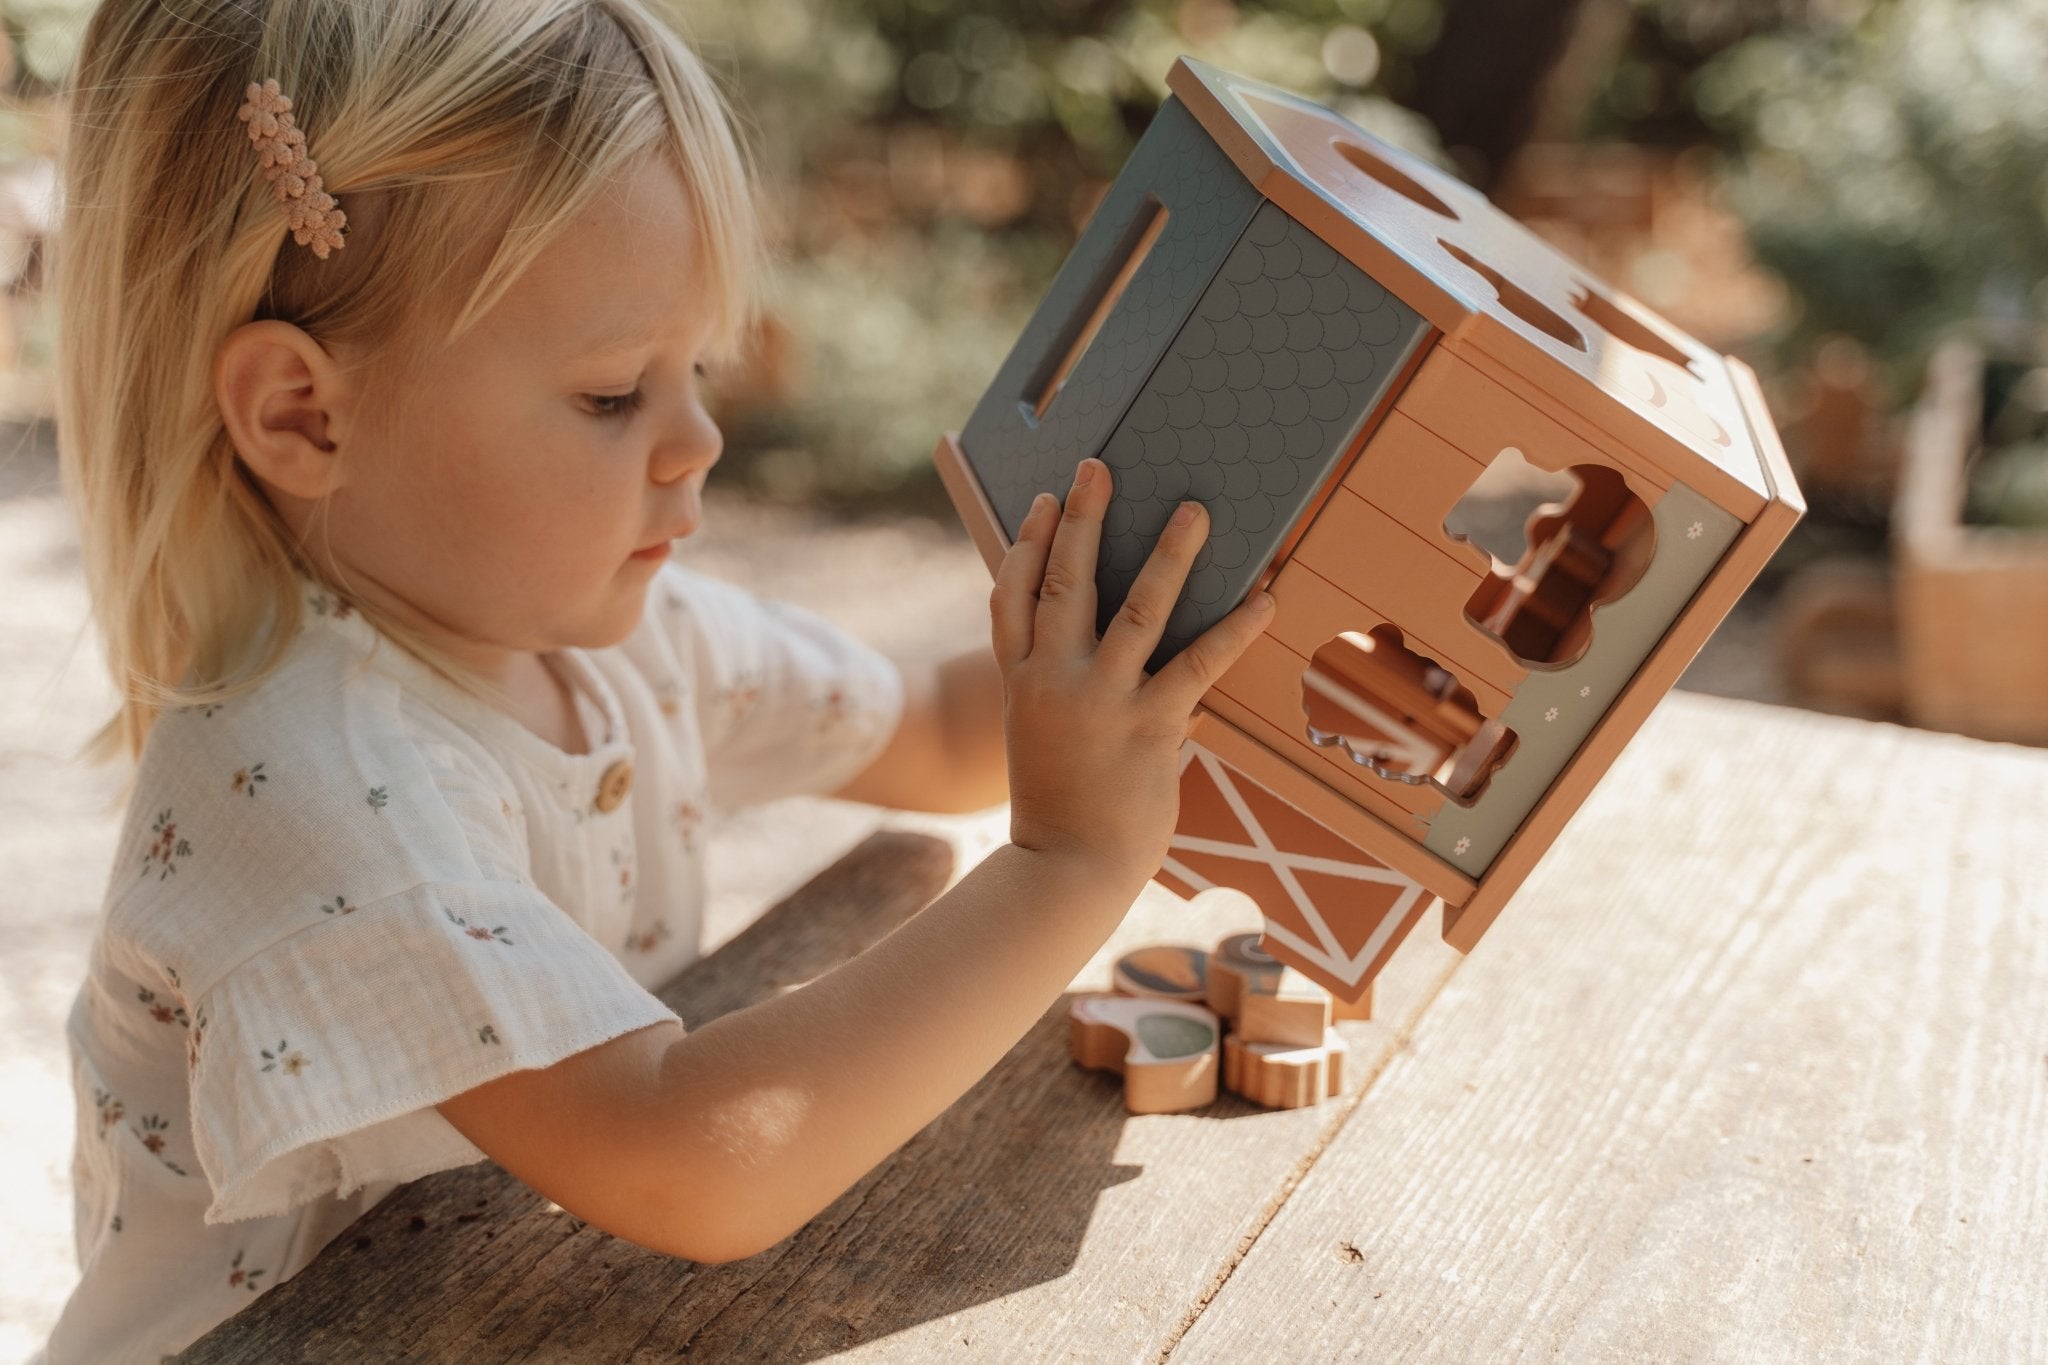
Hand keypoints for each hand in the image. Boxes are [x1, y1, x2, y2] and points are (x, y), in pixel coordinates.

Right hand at [990, 457, 1274, 885]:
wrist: (1067, 869)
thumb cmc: (1062, 809)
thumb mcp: (1043, 741)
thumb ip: (1070, 696)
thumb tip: (1132, 661)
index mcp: (1022, 683)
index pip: (1011, 599)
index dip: (1028, 546)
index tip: (1045, 503)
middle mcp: (1055, 682)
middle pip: (1063, 584)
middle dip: (1081, 522)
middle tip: (1097, 469)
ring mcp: (1101, 702)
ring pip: (1135, 610)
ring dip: (1168, 556)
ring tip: (1194, 512)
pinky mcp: (1149, 727)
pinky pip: (1198, 666)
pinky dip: (1234, 630)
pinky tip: (1264, 599)